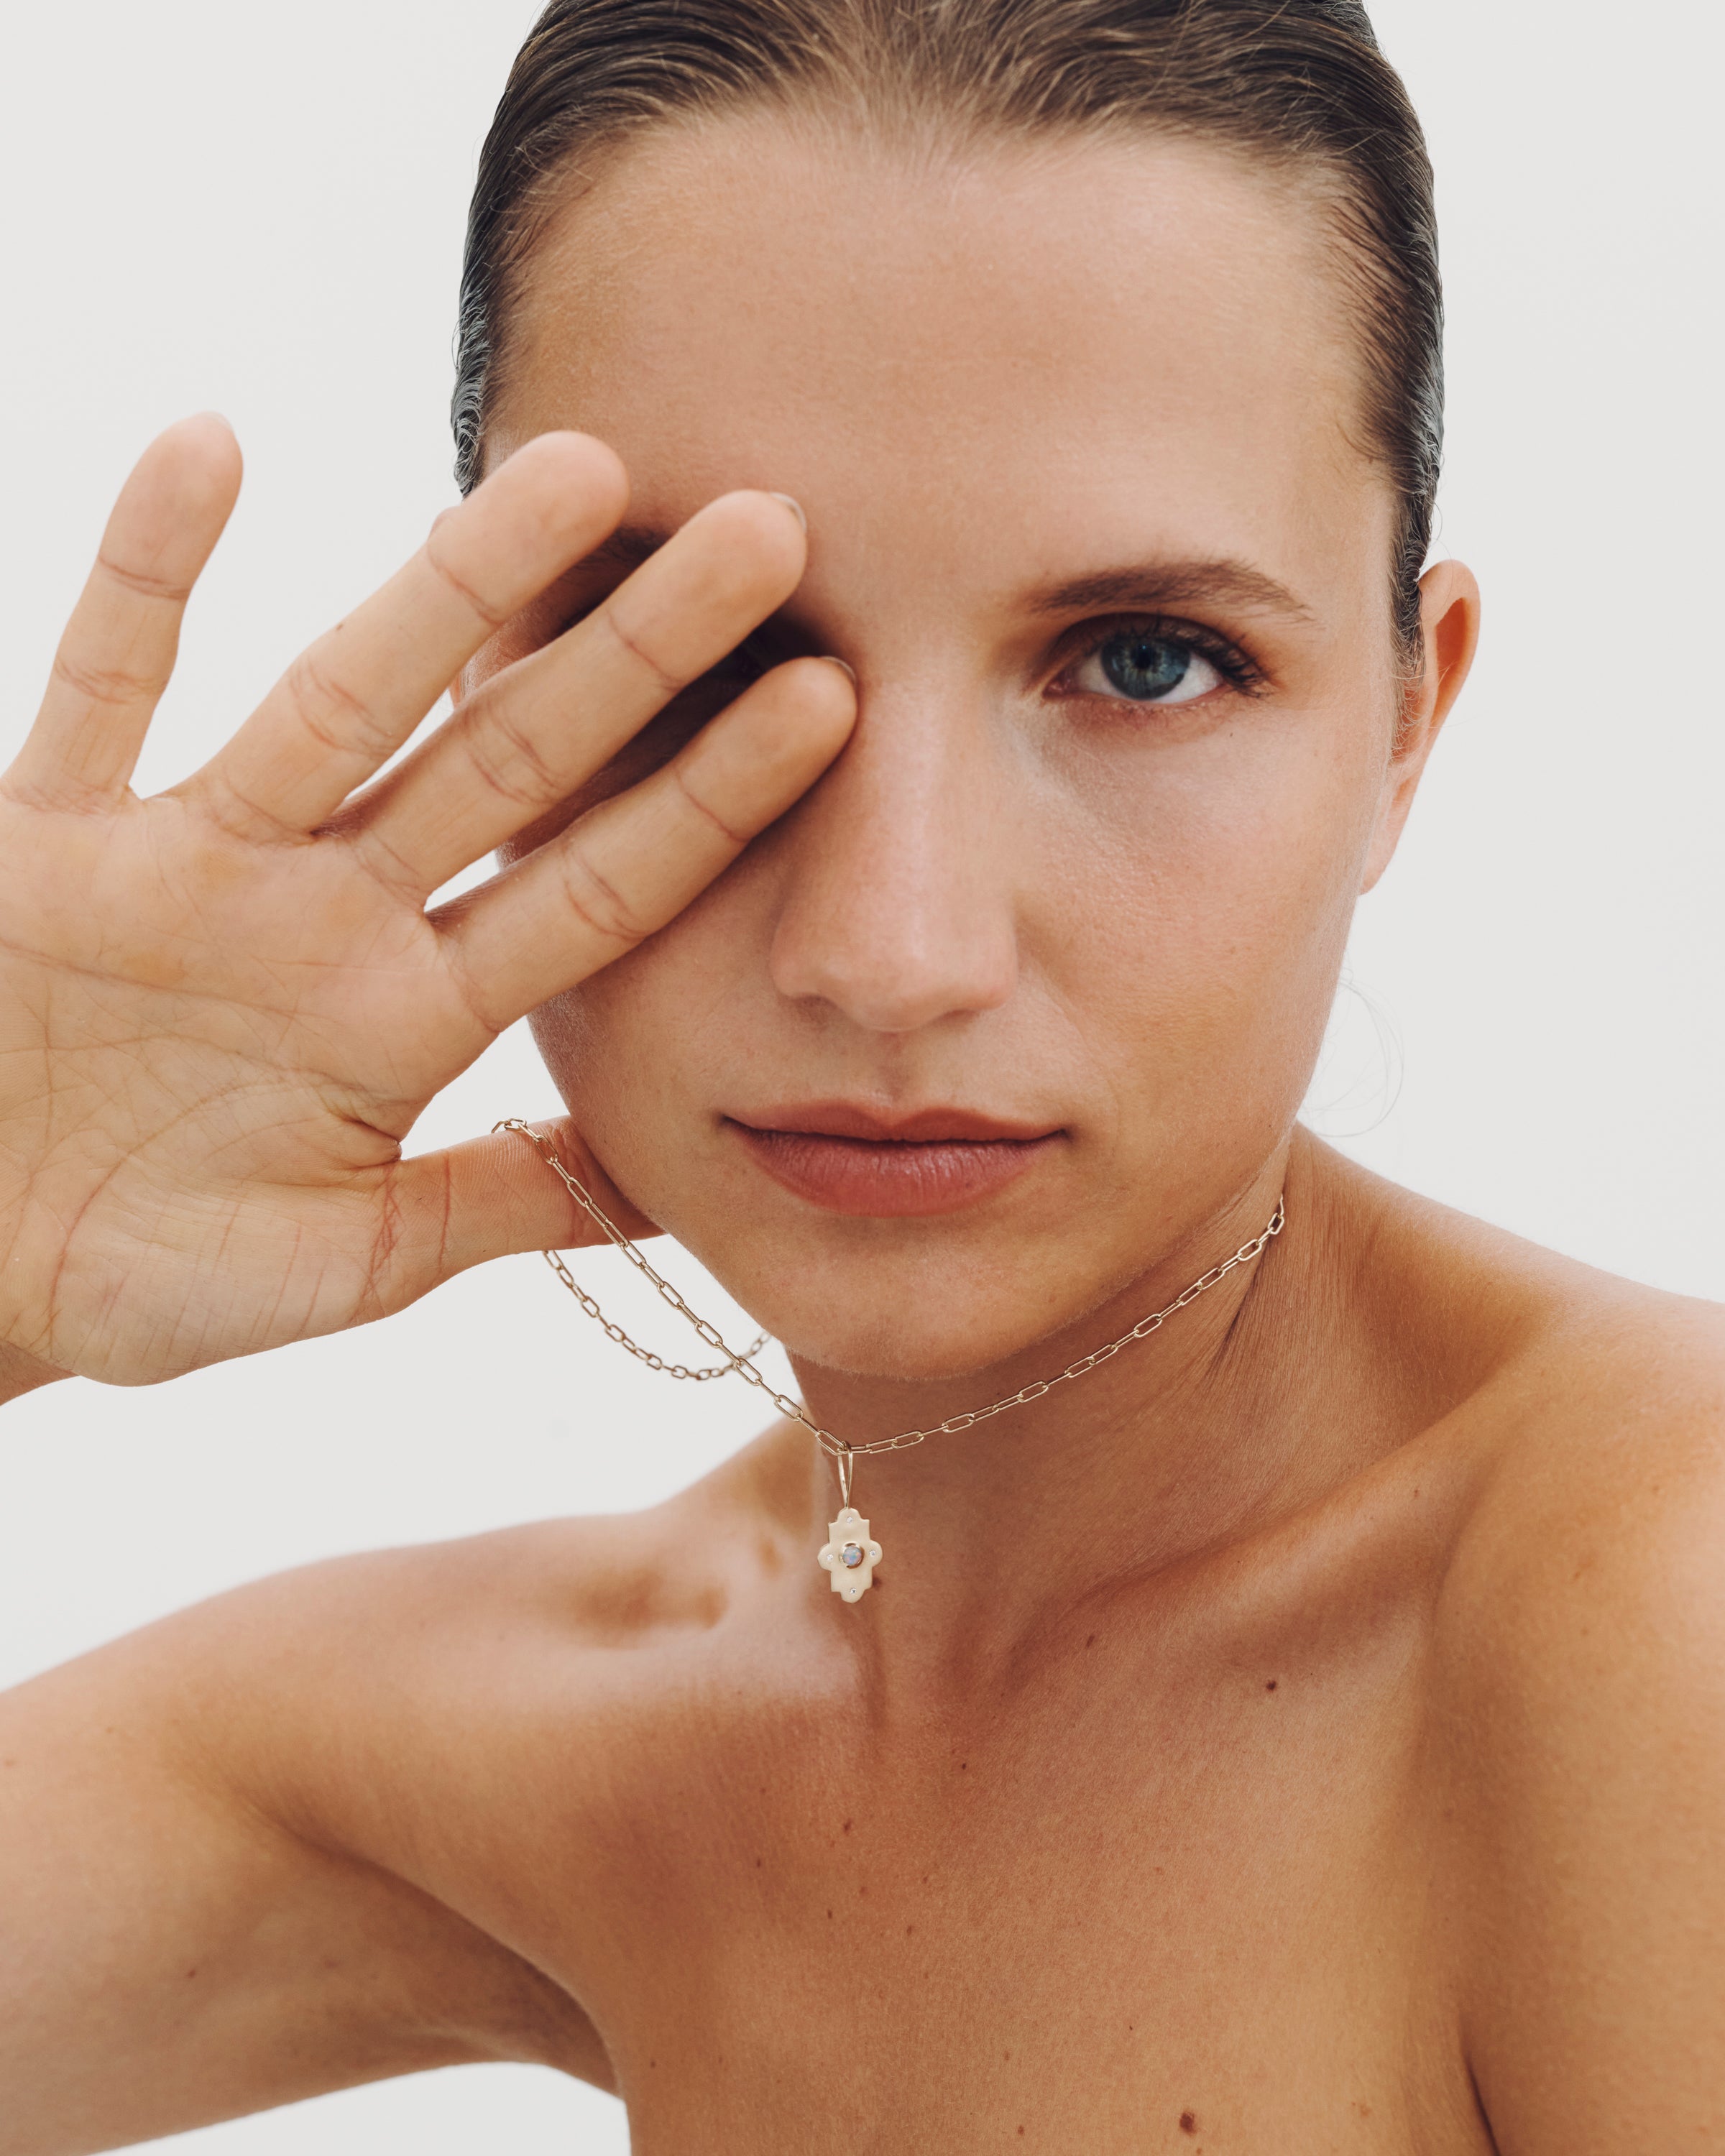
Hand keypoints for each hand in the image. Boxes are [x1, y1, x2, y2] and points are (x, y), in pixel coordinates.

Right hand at [0, 418, 852, 1386]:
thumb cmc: (142, 1283)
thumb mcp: (349, 1264)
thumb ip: (496, 1205)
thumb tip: (667, 1188)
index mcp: (408, 1020)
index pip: (592, 891)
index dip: (708, 800)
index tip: (832, 701)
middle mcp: (325, 915)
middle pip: (503, 760)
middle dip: (632, 652)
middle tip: (770, 529)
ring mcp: (191, 862)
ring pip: (338, 698)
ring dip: (447, 586)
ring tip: (573, 466)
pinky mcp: (49, 838)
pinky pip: (98, 686)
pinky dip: (142, 573)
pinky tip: (209, 443)